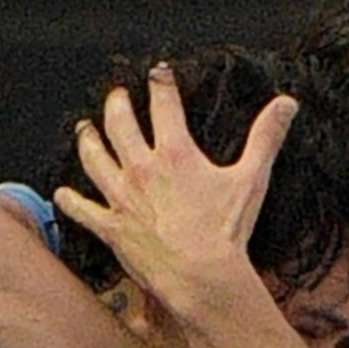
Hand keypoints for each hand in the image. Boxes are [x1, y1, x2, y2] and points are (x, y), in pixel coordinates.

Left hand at [52, 62, 295, 297]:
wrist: (201, 275)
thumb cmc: (226, 231)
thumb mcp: (252, 178)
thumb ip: (266, 137)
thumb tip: (287, 103)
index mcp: (175, 153)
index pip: (164, 104)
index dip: (160, 82)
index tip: (158, 72)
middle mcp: (142, 168)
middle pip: (119, 123)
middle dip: (117, 104)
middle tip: (117, 96)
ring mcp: (122, 197)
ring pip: (94, 158)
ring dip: (87, 140)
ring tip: (84, 128)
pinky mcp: (111, 226)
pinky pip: (82, 209)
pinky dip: (70, 201)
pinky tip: (61, 194)